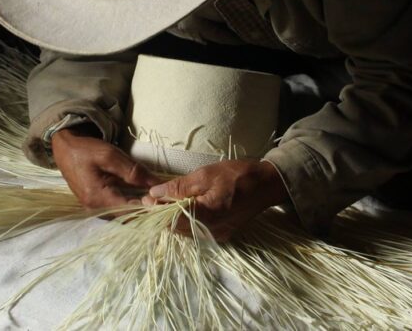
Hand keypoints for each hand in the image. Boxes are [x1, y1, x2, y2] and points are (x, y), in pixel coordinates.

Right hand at [52, 128, 160, 213]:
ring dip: (140, 208)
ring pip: (123, 214)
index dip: (149, 207)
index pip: (130, 210)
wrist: (64, 148)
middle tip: (166, 201)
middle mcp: (95, 209)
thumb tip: (156, 184)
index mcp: (97, 198)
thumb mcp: (110, 155)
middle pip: (127, 216)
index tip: (166, 200)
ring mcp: (94, 208)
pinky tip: (143, 198)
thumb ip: (133, 171)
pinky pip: (117, 209)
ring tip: (157, 199)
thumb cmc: (85, 149)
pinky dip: (131, 204)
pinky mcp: (96, 204)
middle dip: (147, 209)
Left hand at [142, 159, 289, 240]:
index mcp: (207, 216)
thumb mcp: (205, 175)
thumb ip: (179, 186)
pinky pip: (196, 231)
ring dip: (171, 219)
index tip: (144, 199)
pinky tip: (179, 209)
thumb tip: (154, 193)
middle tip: (149, 199)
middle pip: (176, 228)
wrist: (267, 185)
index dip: (155, 210)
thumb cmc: (238, 175)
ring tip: (162, 202)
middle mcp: (211, 231)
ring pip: (184, 232)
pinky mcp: (221, 234)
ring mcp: (217, 235)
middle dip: (160, 215)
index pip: (171, 219)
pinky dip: (184, 222)